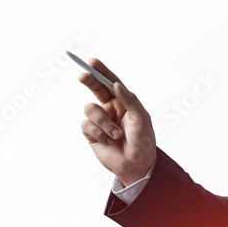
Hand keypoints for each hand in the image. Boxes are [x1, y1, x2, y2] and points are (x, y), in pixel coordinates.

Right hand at [78, 58, 156, 186]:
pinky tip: (108, 141)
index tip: (92, 62)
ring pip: (90, 109)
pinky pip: (86, 125)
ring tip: (116, 135)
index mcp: (123, 102)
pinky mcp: (92, 133)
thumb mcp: (142, 118)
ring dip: (103, 122)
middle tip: (84, 76)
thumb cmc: (143, 141)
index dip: (101, 71)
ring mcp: (100, 120)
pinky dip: (99, 133)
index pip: (111, 82)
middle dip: (89, 80)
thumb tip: (116, 84)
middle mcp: (110, 108)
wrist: (136, 164)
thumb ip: (130, 100)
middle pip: (95, 88)